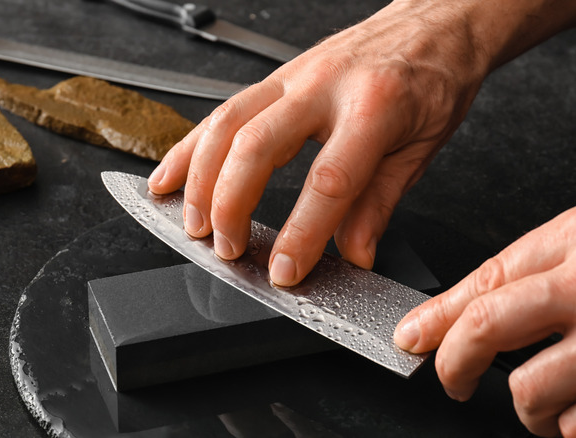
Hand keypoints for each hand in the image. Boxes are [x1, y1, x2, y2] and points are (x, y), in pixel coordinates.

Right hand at [148, 0, 488, 285]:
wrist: (434, 20)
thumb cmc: (433, 77)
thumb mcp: (421, 148)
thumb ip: (379, 204)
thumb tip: (354, 255)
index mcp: (374, 107)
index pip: (328, 181)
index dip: (300, 233)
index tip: (285, 270)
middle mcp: (324, 86)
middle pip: (256, 146)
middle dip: (230, 205)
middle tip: (228, 249)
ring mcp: (293, 77)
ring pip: (227, 123)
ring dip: (200, 178)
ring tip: (192, 223)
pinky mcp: (275, 78)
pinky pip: (222, 110)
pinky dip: (190, 146)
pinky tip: (171, 174)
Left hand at [395, 207, 575, 436]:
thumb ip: (536, 271)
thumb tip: (462, 313)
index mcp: (571, 243)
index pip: (482, 282)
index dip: (436, 318)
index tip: (408, 338)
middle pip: (486, 327)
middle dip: (455, 364)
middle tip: (455, 383)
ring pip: (531, 387)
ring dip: (527, 411)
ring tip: (540, 409)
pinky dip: (570, 425)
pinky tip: (573, 414)